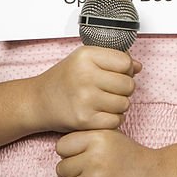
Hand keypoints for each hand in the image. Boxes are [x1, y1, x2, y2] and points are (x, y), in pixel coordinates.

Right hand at [27, 47, 141, 132]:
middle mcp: (85, 76)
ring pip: (125, 103)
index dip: (126, 69)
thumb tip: (138, 66)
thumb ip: (112, 59)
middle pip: (128, 84)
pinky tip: (102, 113)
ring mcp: (85, 99)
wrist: (39, 101)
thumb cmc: (64, 79)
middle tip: (111, 89)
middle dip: (124, 88)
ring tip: (105, 101)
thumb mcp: (84, 59)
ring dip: (119, 104)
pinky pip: (116, 120)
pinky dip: (113, 118)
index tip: (117, 73)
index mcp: (86, 56)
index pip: (126, 62)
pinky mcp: (85, 120)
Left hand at [56, 129, 167, 176]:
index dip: (69, 154)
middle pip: (61, 169)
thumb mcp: (111, 136)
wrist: (159, 176)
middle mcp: (96, 157)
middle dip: (73, 174)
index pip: (61, 147)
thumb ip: (86, 139)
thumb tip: (61, 152)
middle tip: (91, 174)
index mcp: (97, 137)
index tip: (81, 158)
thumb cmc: (133, 156)